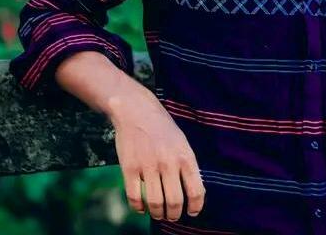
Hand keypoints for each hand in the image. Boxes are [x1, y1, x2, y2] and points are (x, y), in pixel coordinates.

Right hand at [108, 83, 205, 221]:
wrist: (136, 110)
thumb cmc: (162, 127)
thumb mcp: (182, 142)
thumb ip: (187, 165)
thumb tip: (193, 194)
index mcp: (185, 156)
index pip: (196, 191)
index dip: (195, 207)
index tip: (192, 212)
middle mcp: (168, 162)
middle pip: (175, 202)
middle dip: (174, 215)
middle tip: (172, 216)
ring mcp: (148, 166)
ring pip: (156, 204)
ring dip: (158, 214)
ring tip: (158, 213)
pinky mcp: (129, 168)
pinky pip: (135, 198)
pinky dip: (139, 208)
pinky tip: (141, 207)